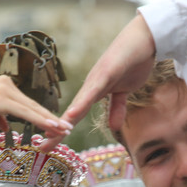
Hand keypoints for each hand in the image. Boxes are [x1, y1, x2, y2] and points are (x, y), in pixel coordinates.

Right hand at [0, 76, 72, 159]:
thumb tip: (7, 126)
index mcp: (4, 86)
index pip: (29, 104)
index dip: (44, 116)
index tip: (58, 125)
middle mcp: (6, 84)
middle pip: (34, 106)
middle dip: (52, 119)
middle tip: (68, 129)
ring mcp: (3, 90)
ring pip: (32, 109)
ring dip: (49, 121)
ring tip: (64, 130)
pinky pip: (23, 112)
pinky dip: (39, 120)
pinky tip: (51, 126)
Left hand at [41, 13, 156, 151]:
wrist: (143, 39)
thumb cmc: (133, 63)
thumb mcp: (125, 91)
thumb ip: (117, 108)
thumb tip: (113, 127)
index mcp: (93, 92)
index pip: (75, 116)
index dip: (62, 131)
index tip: (49, 145)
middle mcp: (91, 86)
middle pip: (71, 113)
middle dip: (57, 131)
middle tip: (42, 147)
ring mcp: (97, 78)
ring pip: (79, 103)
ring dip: (65, 119)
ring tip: (51, 133)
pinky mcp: (107, 72)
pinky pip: (93, 91)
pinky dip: (82, 103)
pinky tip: (73, 114)